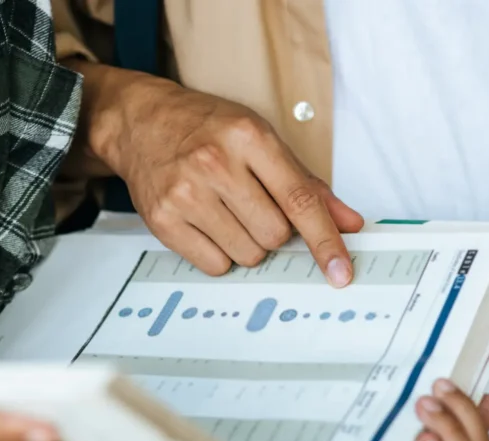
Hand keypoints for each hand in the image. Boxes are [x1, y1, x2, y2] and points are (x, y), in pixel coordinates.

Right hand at [69, 63, 363, 283]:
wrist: (139, 122)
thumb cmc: (205, 128)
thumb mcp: (260, 139)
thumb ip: (306, 184)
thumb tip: (349, 223)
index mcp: (249, 137)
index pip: (299, 200)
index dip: (325, 240)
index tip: (341, 270)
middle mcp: (216, 163)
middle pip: (274, 234)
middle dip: (272, 230)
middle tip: (251, 205)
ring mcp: (186, 193)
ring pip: (247, 254)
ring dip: (246, 244)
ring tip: (225, 212)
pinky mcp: (163, 220)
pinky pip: (214, 265)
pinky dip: (219, 254)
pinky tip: (207, 224)